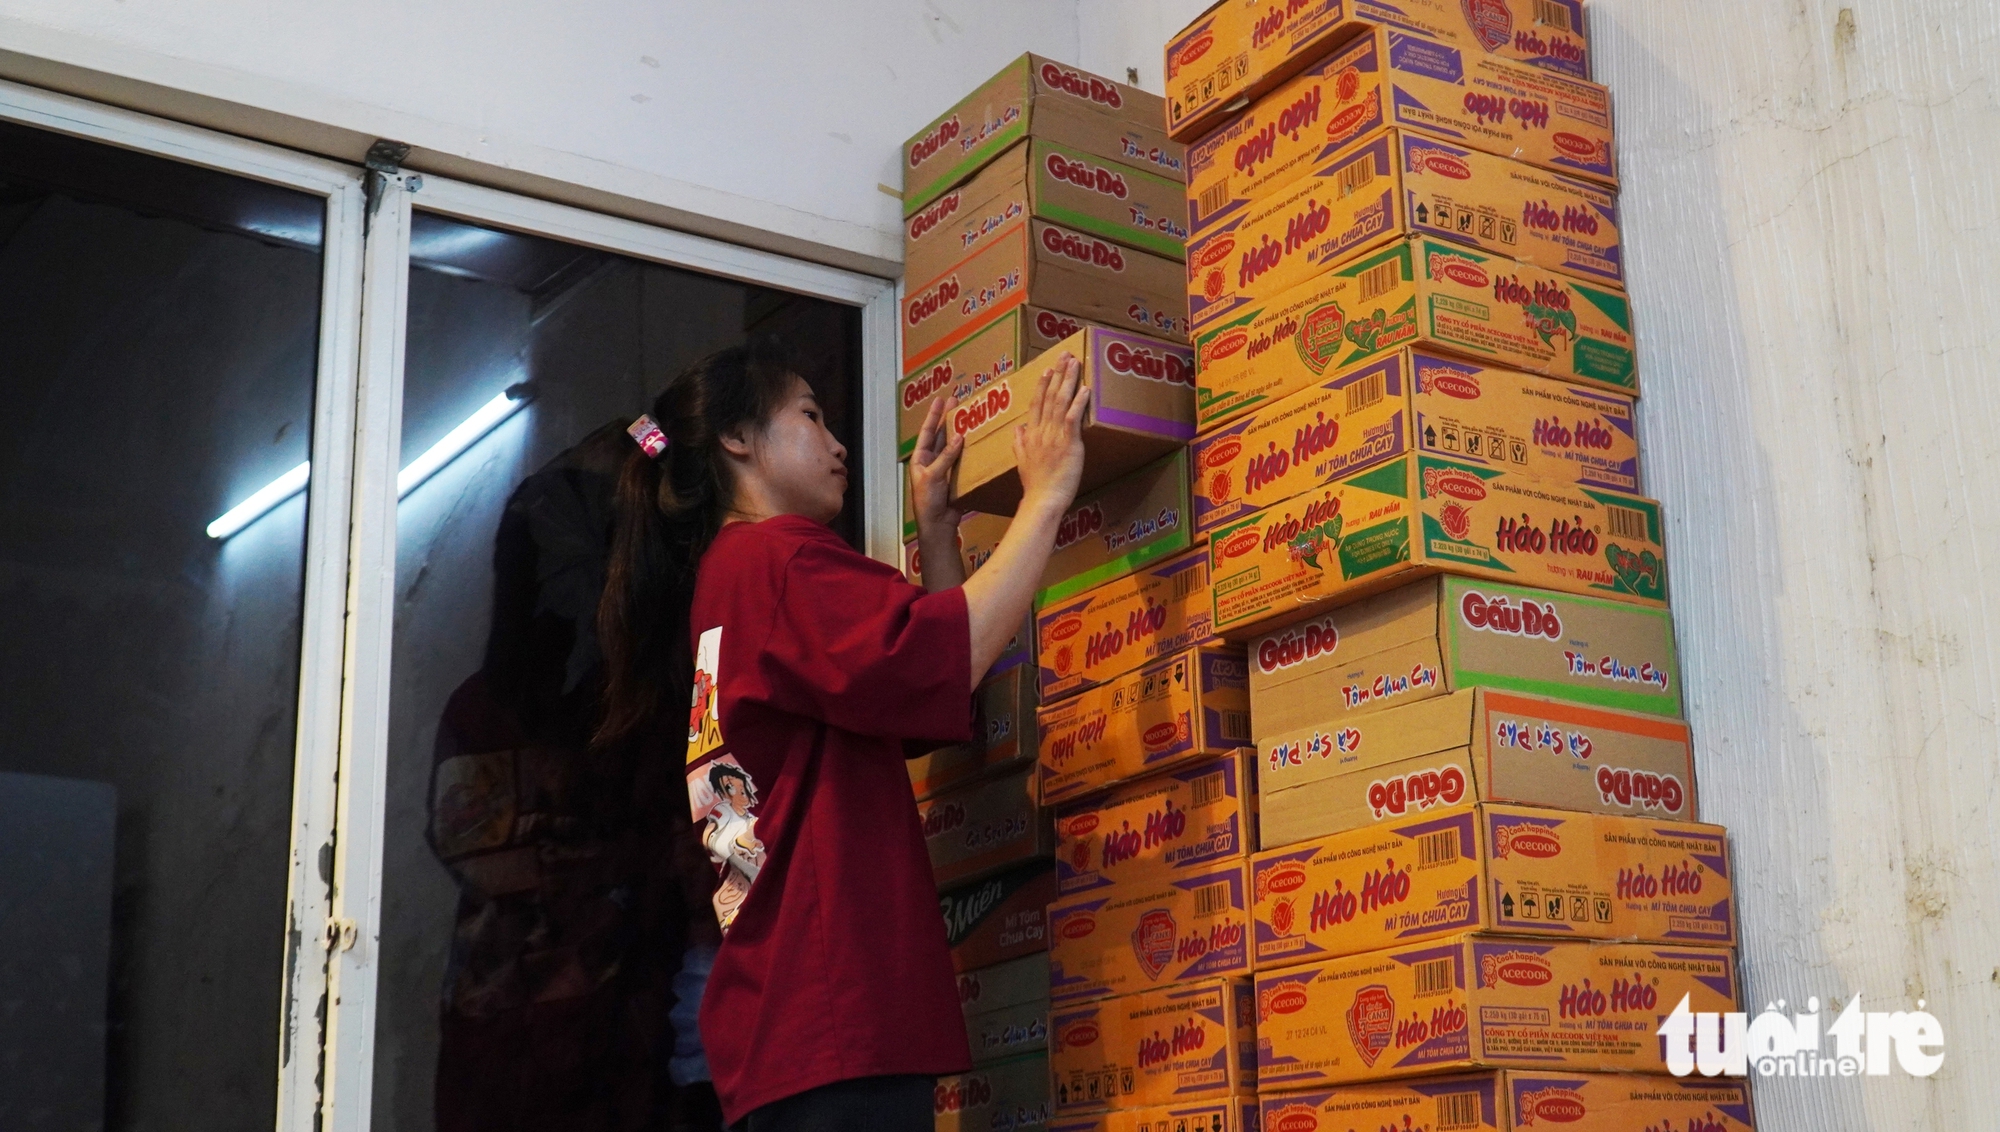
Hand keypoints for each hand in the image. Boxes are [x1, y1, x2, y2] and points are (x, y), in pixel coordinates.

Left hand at [908, 391, 963, 532]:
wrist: (938, 524)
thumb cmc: (928, 501)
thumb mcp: (933, 476)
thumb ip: (946, 456)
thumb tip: (958, 436)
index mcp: (920, 459)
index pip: (927, 432)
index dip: (934, 415)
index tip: (940, 400)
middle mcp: (931, 461)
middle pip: (940, 436)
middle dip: (948, 420)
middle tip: (957, 402)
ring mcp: (944, 469)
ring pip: (952, 446)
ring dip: (959, 433)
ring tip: (968, 418)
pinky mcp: (955, 477)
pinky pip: (962, 460)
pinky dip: (968, 451)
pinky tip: (975, 441)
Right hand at [1013, 352, 1088, 515]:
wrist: (1042, 500)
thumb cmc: (1035, 486)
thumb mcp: (1022, 462)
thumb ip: (1019, 444)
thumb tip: (1018, 429)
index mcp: (1031, 435)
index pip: (1036, 404)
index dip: (1042, 385)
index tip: (1048, 369)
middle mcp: (1041, 431)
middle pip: (1049, 397)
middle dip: (1057, 374)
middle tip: (1065, 355)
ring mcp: (1054, 436)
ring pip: (1060, 402)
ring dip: (1068, 380)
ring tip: (1074, 363)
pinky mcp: (1068, 443)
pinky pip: (1073, 418)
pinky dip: (1078, 402)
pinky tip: (1085, 388)